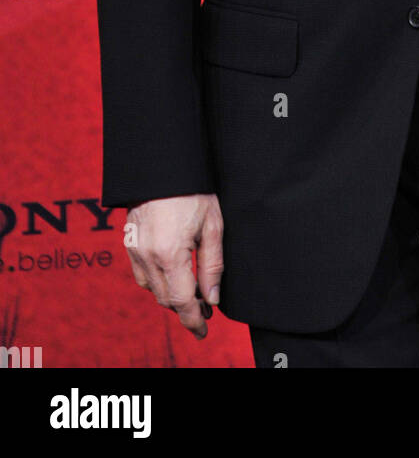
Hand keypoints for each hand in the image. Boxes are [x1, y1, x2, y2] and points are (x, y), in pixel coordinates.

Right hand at [125, 194, 223, 337]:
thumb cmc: (192, 190)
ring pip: (152, 289)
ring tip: (192, 292)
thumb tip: (211, 298)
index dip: (194, 320)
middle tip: (205, 308)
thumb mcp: (212, 225)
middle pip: (166, 299)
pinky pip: (141, 274)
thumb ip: (212, 265)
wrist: (162, 164)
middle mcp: (147, 256)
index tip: (204, 330)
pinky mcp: (128, 242)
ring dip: (171, 295)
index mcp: (170, 254)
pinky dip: (156, 281)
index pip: (182, 301)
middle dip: (186, 309)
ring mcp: (134, 249)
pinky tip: (171, 274)